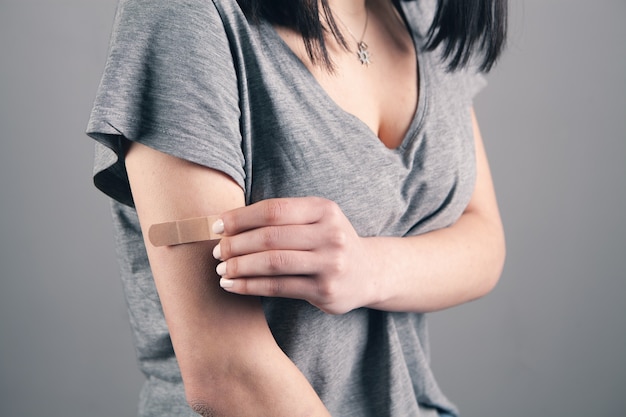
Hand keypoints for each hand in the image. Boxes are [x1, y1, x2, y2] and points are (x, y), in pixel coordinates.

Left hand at [212, 197, 376, 313]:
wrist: (369, 272)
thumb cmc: (329, 241)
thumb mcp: (317, 219)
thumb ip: (283, 218)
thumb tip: (229, 223)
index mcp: (324, 209)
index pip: (274, 210)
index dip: (241, 218)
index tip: (217, 226)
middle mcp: (330, 234)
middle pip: (271, 237)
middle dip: (236, 244)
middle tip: (216, 252)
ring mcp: (330, 264)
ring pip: (273, 263)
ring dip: (240, 267)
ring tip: (221, 270)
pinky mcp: (325, 291)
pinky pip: (279, 287)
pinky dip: (251, 286)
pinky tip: (233, 286)